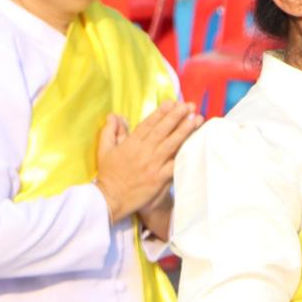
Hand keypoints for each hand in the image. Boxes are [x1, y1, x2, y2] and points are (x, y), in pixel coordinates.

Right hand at [94, 102, 199, 225]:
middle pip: (162, 130)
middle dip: (177, 116)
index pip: (148, 124)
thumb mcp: (104, 150)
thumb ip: (110, 131)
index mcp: (131, 143)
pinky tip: (195, 146)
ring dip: (185, 131)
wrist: (111, 199)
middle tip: (189, 106)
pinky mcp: (159, 178)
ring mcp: (153, 165)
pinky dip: (185, 155)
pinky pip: (175, 164)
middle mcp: (143, 151)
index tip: (171, 102)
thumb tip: (114, 116)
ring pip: (171, 144)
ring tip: (197, 120)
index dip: (161, 112)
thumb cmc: (108, 175)